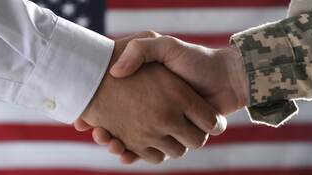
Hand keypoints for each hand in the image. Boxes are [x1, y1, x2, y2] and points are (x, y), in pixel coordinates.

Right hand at [76, 31, 225, 163]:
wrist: (225, 77)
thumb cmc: (194, 59)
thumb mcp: (164, 46)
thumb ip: (140, 49)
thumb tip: (115, 72)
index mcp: (147, 93)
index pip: (111, 109)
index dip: (97, 116)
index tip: (86, 120)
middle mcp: (151, 112)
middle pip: (119, 130)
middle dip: (106, 135)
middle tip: (97, 132)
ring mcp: (162, 127)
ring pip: (133, 144)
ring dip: (119, 146)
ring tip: (109, 140)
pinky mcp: (174, 138)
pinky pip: (151, 153)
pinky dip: (136, 155)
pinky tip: (124, 152)